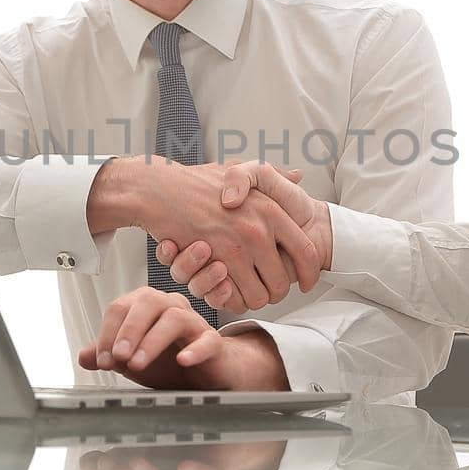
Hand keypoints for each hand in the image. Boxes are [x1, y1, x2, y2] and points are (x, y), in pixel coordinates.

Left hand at [78, 286, 290, 391]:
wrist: (205, 377)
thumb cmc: (168, 362)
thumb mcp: (131, 360)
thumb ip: (108, 355)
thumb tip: (84, 356)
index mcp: (145, 307)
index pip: (121, 308)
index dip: (107, 333)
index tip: (101, 360)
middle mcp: (170, 307)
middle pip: (148, 302)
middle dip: (128, 330)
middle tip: (118, 357)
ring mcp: (194, 323)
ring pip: (174, 318)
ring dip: (152, 341)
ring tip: (137, 364)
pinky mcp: (214, 342)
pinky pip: (207, 340)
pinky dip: (195, 349)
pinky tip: (182, 360)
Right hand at [153, 162, 333, 313]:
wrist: (158, 188)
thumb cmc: (198, 181)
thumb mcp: (242, 169)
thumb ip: (274, 175)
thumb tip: (300, 176)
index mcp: (271, 209)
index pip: (308, 253)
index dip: (310, 274)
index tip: (306, 283)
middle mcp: (257, 229)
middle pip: (283, 282)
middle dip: (275, 292)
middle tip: (264, 289)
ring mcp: (235, 247)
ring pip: (259, 296)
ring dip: (251, 298)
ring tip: (243, 289)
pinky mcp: (212, 261)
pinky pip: (234, 298)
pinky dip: (230, 299)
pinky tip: (226, 288)